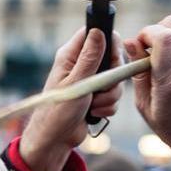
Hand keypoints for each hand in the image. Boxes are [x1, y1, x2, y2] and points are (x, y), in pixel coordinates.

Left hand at [19, 28, 122, 170]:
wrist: (55, 140)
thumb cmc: (57, 111)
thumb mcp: (76, 82)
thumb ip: (90, 57)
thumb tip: (98, 31)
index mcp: (71, 55)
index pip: (95, 33)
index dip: (109, 43)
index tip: (113, 60)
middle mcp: (80, 65)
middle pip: (112, 58)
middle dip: (113, 77)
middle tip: (103, 88)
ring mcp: (89, 80)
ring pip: (115, 80)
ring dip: (110, 96)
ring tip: (94, 105)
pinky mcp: (95, 96)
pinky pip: (113, 96)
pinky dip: (108, 106)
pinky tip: (94, 113)